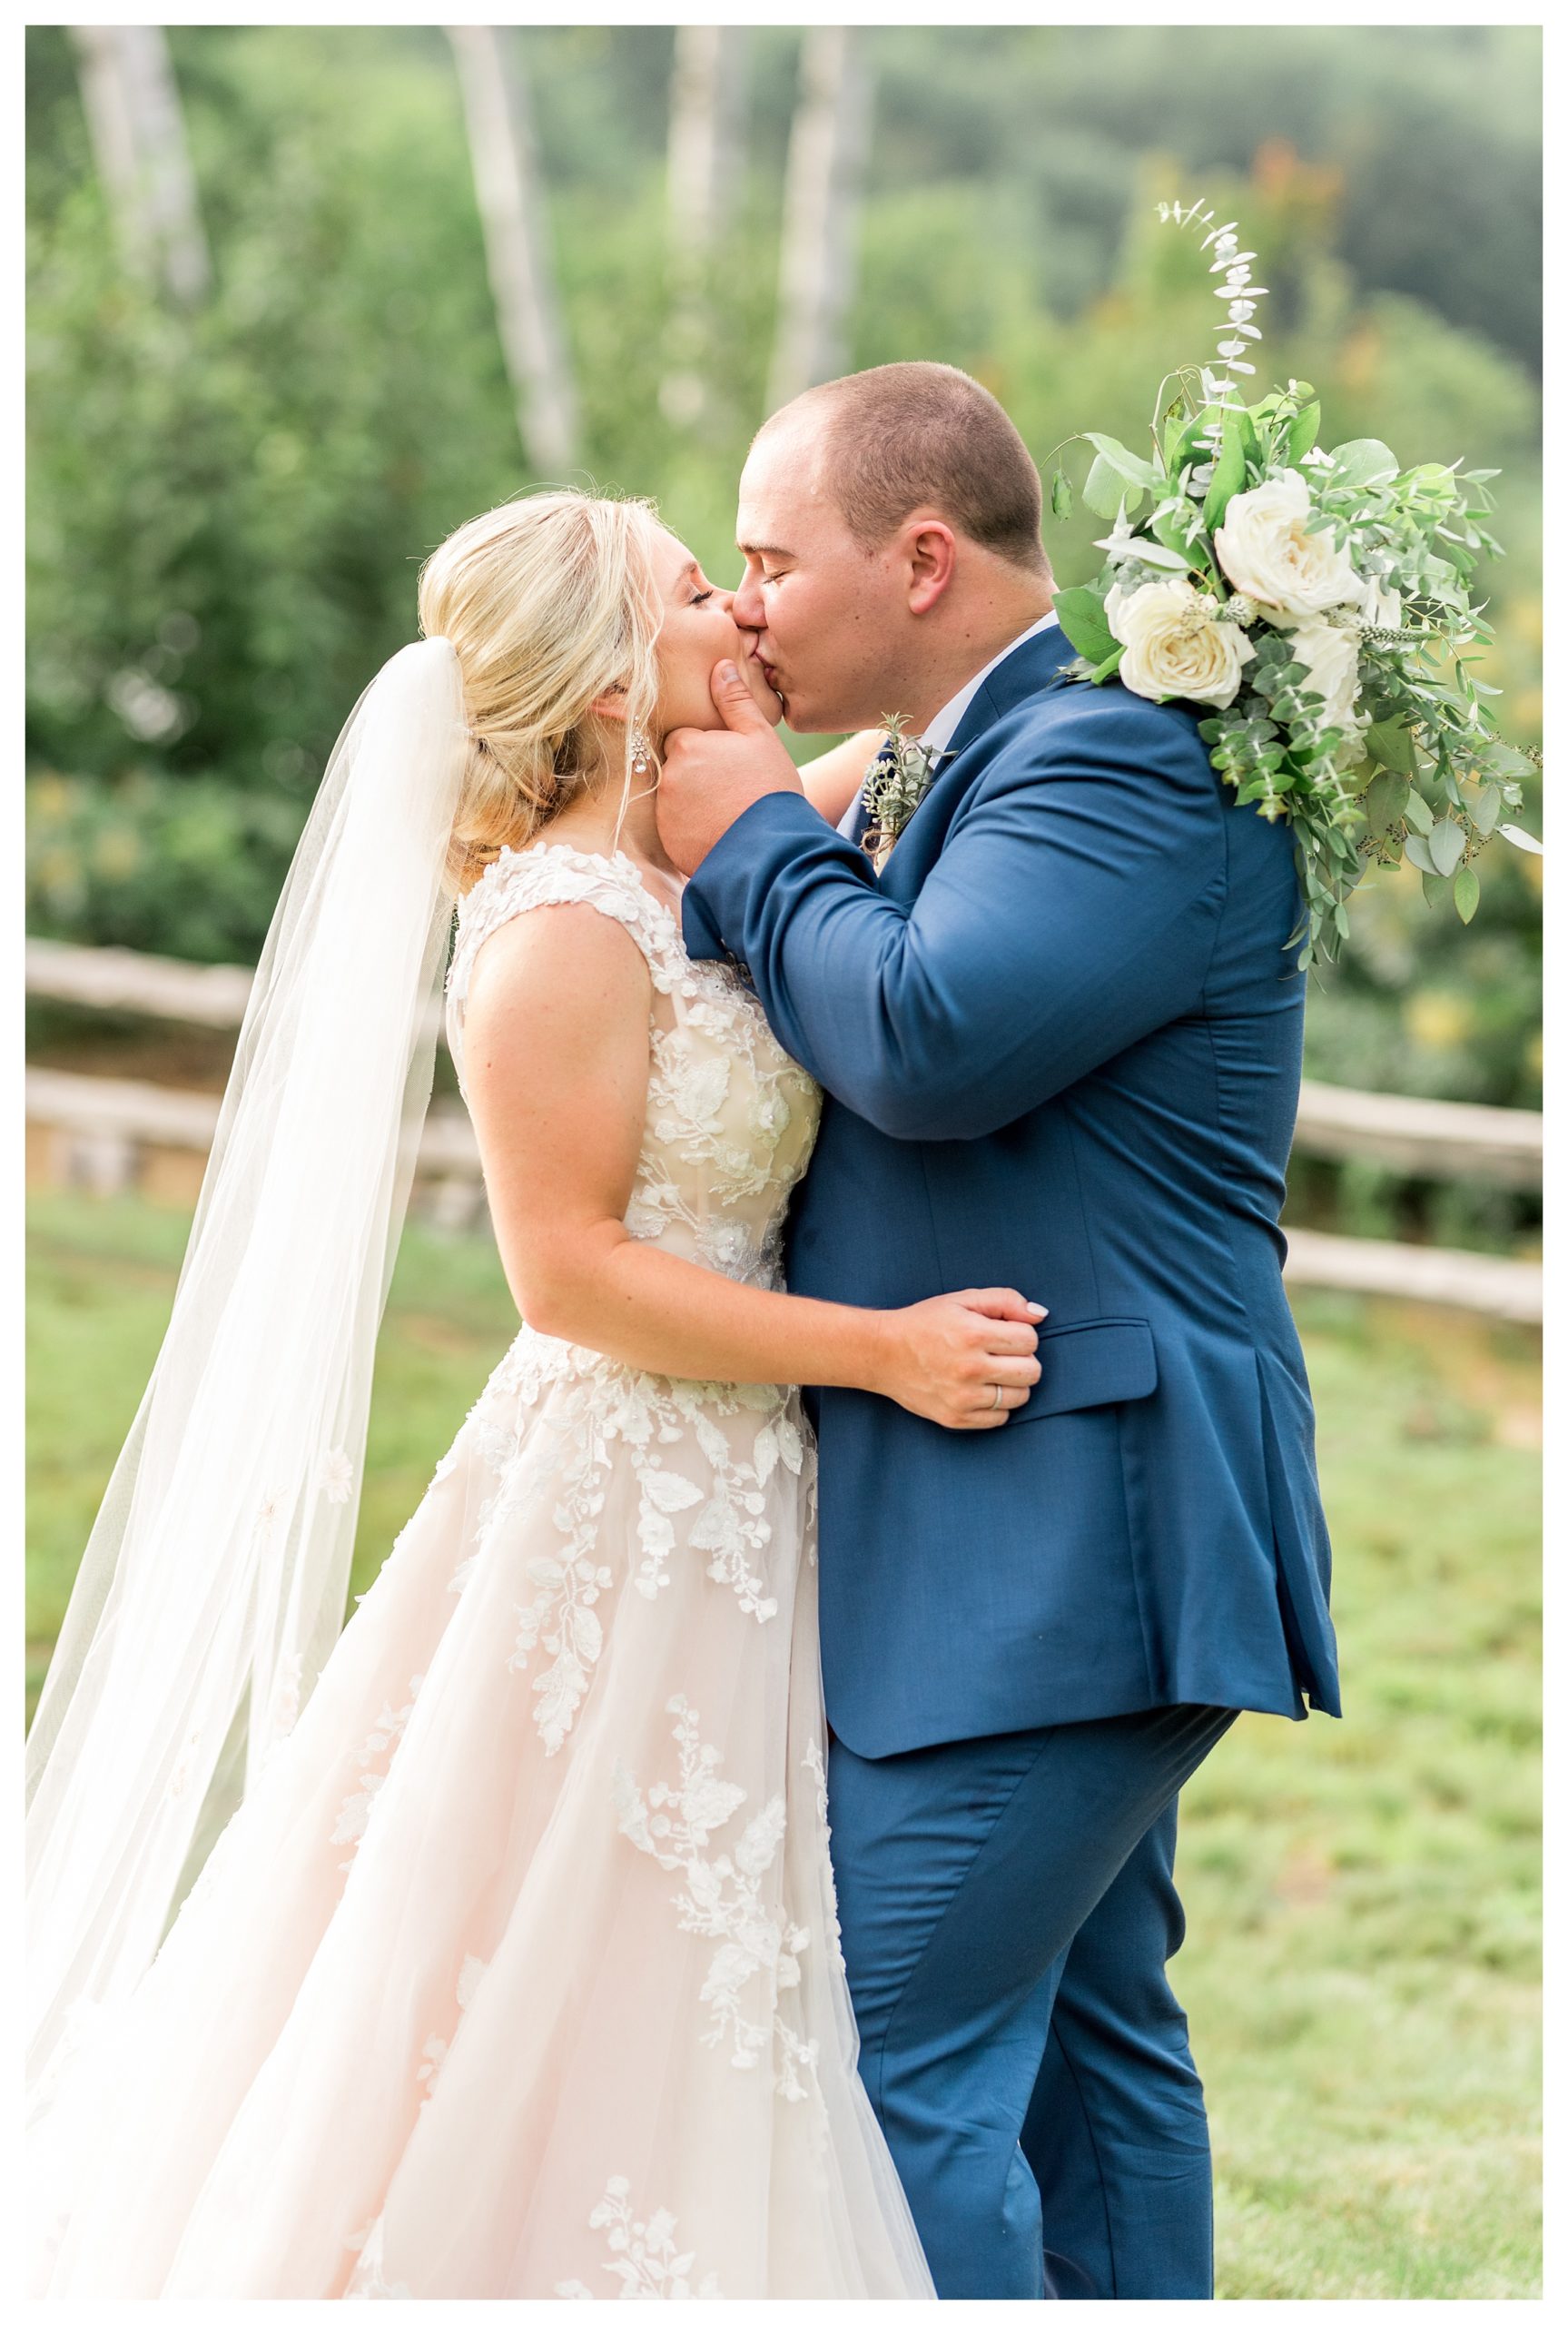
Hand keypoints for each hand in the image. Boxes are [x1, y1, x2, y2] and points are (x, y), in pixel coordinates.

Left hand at [657, 660, 804, 874]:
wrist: (770, 850)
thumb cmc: (769, 788)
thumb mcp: (760, 738)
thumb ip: (736, 702)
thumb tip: (721, 666)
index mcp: (687, 746)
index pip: (685, 739)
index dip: (708, 750)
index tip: (730, 765)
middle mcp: (669, 778)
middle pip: (679, 768)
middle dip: (698, 775)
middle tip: (732, 790)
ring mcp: (666, 813)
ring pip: (677, 798)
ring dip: (694, 803)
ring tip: (729, 814)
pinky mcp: (669, 842)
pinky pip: (677, 828)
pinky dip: (692, 830)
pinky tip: (719, 833)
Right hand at [875, 1288, 1045, 1429]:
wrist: (882, 1353)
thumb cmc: (925, 1323)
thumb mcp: (962, 1300)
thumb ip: (1005, 1301)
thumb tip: (1041, 1316)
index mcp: (973, 1334)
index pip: (1030, 1340)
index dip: (1022, 1334)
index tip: (1005, 1333)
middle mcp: (970, 1368)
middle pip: (1032, 1371)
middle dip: (1023, 1360)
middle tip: (1002, 1354)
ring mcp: (963, 1398)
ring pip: (1020, 1397)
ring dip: (1012, 1383)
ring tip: (992, 1372)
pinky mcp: (956, 1418)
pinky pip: (1000, 1418)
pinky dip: (997, 1405)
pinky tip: (981, 1390)